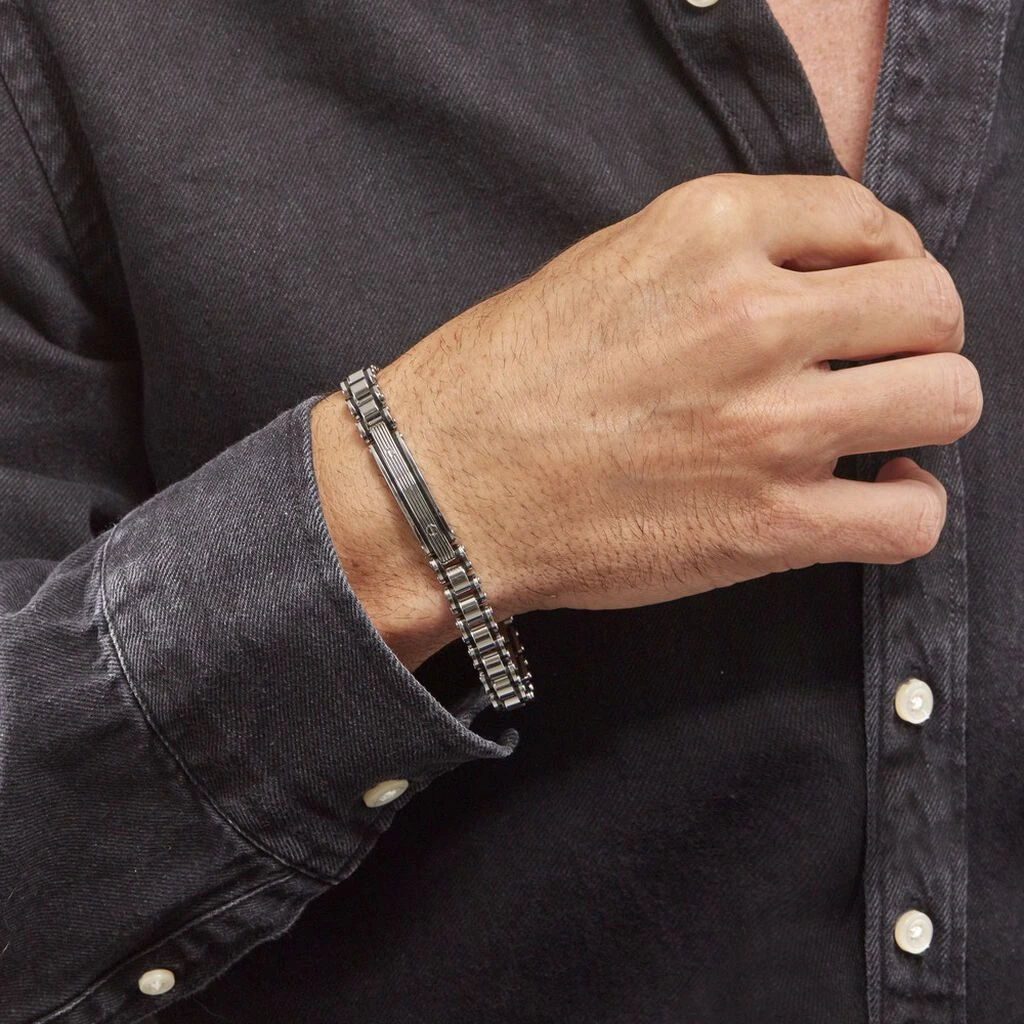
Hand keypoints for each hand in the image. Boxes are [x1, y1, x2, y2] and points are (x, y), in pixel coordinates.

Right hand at [341, 173, 980, 633]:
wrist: (440, 489)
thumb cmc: (502, 380)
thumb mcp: (606, 264)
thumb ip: (719, 256)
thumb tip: (815, 279)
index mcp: (707, 231)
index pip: (868, 219)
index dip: (880, 261)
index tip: (864, 295)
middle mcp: (750, 316)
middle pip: (931, 304)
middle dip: (914, 333)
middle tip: (875, 362)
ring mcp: (768, 424)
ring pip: (947, 397)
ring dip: (921, 411)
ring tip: (877, 430)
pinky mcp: (768, 526)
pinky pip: (913, 518)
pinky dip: (907, 509)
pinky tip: (868, 498)